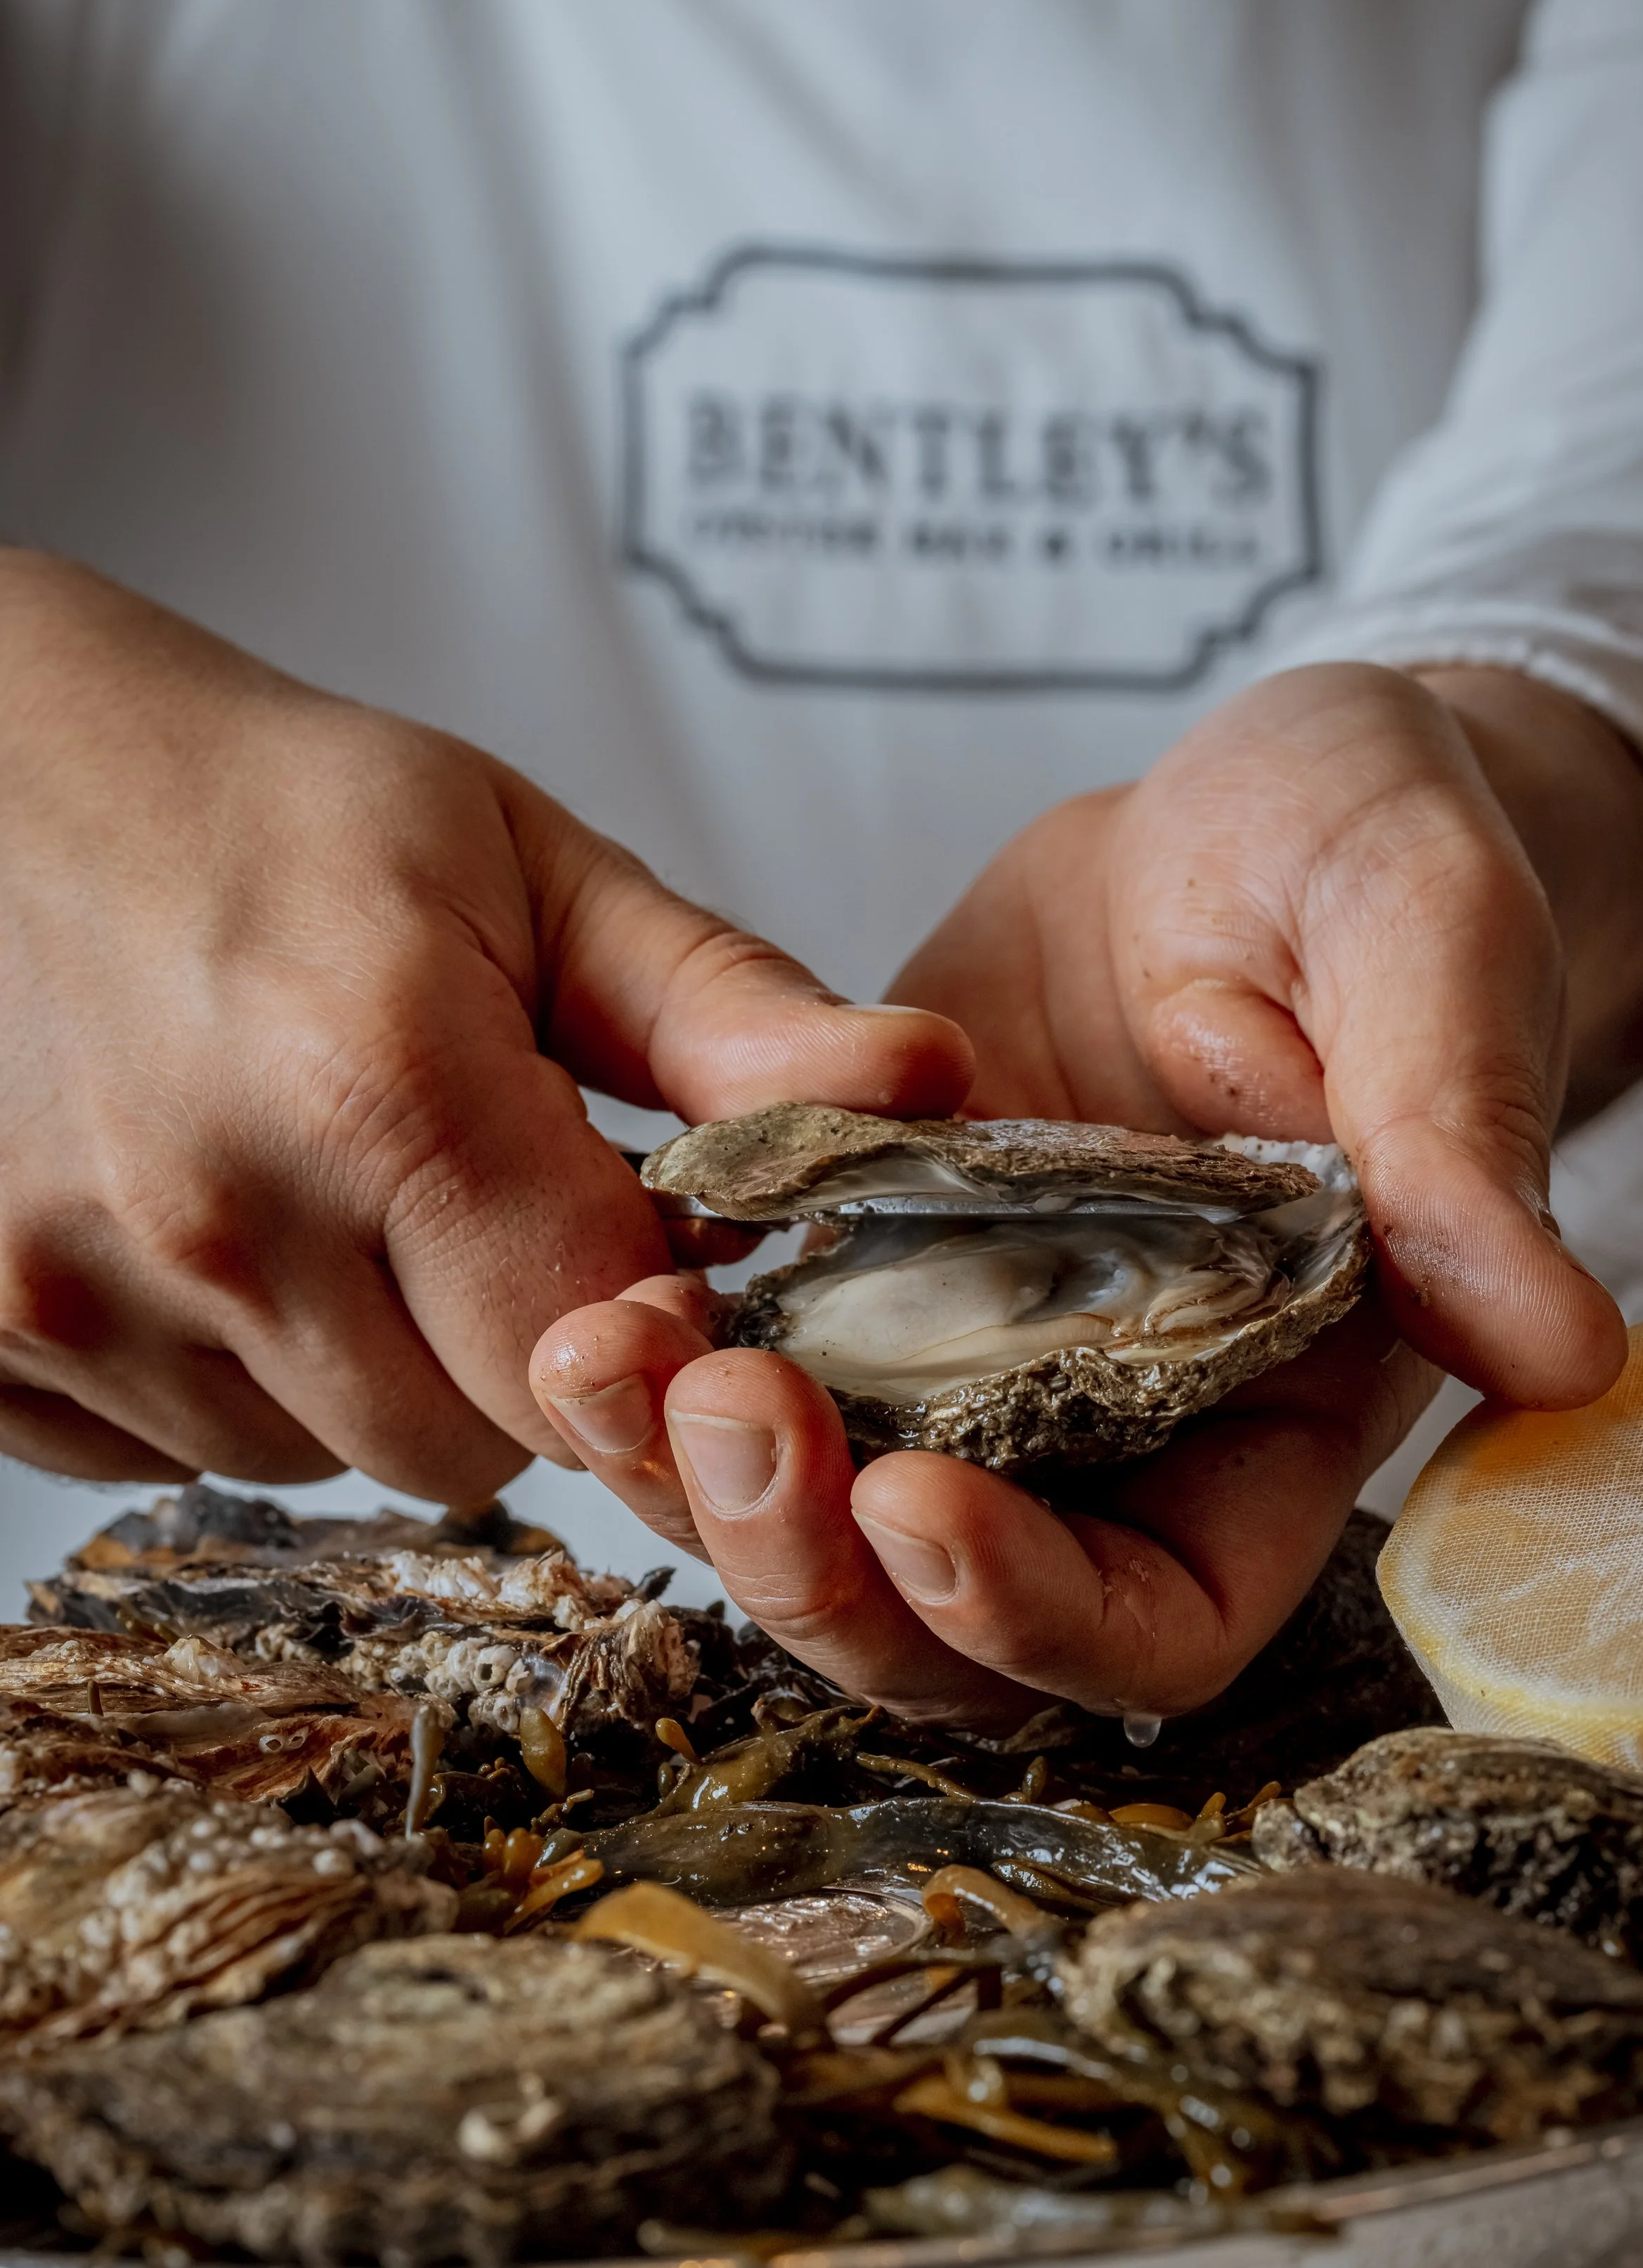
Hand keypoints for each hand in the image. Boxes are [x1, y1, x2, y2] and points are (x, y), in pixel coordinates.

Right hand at [0, 554, 970, 1491]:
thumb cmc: (267, 806)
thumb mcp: (528, 867)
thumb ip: (728, 1015)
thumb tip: (931, 1089)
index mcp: (380, 1086)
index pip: (598, 1352)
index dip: (648, 1327)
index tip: (642, 1251)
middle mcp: (216, 1221)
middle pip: (470, 1446)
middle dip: (522, 1356)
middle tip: (487, 1205)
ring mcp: (73, 1296)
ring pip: (327, 1461)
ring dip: (377, 1371)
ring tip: (344, 1198)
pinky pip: (179, 1456)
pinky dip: (236, 1383)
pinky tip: (230, 1236)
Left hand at [532, 662, 1642, 1727]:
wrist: (1229, 809)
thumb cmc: (1370, 866)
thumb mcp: (1429, 954)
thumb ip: (1460, 1142)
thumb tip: (1555, 1344)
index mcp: (1276, 1408)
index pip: (1165, 1615)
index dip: (1041, 1614)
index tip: (920, 1504)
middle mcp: (1112, 1424)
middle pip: (948, 1622)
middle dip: (817, 1567)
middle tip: (721, 1415)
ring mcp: (970, 1354)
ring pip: (819, 1517)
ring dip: (703, 1479)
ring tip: (611, 1351)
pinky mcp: (861, 1265)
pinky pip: (751, 1358)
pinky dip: (669, 1352)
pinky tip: (600, 1280)